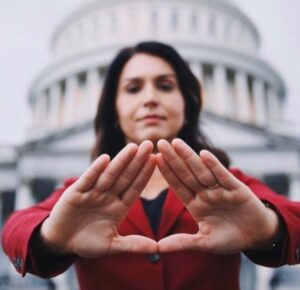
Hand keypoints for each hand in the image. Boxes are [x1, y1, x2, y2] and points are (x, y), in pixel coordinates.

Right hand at [40, 141, 157, 257]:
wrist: (61, 242)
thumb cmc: (87, 242)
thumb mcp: (111, 245)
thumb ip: (133, 245)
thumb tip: (157, 248)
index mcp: (119, 207)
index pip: (135, 187)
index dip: (145, 174)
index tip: (157, 160)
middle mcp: (108, 196)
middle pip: (125, 176)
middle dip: (137, 161)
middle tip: (149, 144)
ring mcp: (93, 193)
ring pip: (109, 175)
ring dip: (121, 161)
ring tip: (133, 147)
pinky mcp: (76, 192)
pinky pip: (87, 179)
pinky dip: (95, 170)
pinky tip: (105, 159)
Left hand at [156, 139, 279, 253]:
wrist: (258, 236)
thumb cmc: (231, 239)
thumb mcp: (205, 243)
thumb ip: (183, 242)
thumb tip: (157, 248)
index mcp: (196, 204)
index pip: (178, 185)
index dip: (167, 172)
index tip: (154, 159)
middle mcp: (205, 193)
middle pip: (186, 174)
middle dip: (173, 159)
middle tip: (160, 142)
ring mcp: (220, 189)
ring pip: (202, 171)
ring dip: (189, 157)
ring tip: (176, 142)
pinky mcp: (236, 189)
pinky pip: (223, 175)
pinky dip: (214, 165)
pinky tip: (203, 154)